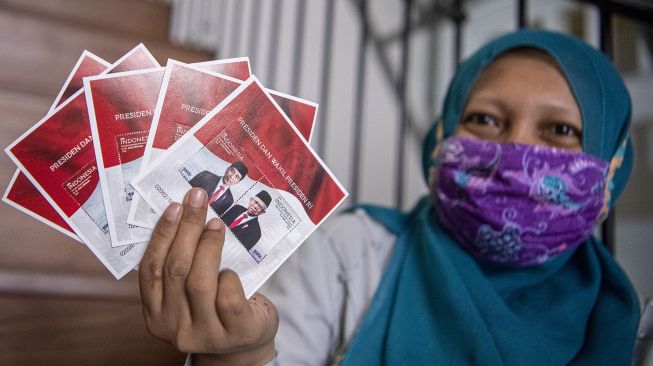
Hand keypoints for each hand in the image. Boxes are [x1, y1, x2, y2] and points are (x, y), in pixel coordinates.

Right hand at [139, 188, 278, 365]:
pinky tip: (231, 267)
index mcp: (155, 315)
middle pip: (175, 269)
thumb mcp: (190, 294)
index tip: (174, 206)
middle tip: (198, 199)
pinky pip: (227, 297)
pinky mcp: (235, 332)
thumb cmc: (217, 309)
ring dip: (207, 245)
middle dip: (186, 229)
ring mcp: (204, 333)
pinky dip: (228, 276)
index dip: (161, 235)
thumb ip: (182, 267)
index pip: (150, 270)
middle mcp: (175, 328)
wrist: (245, 345)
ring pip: (199, 282)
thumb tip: (186, 213)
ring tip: (216, 223)